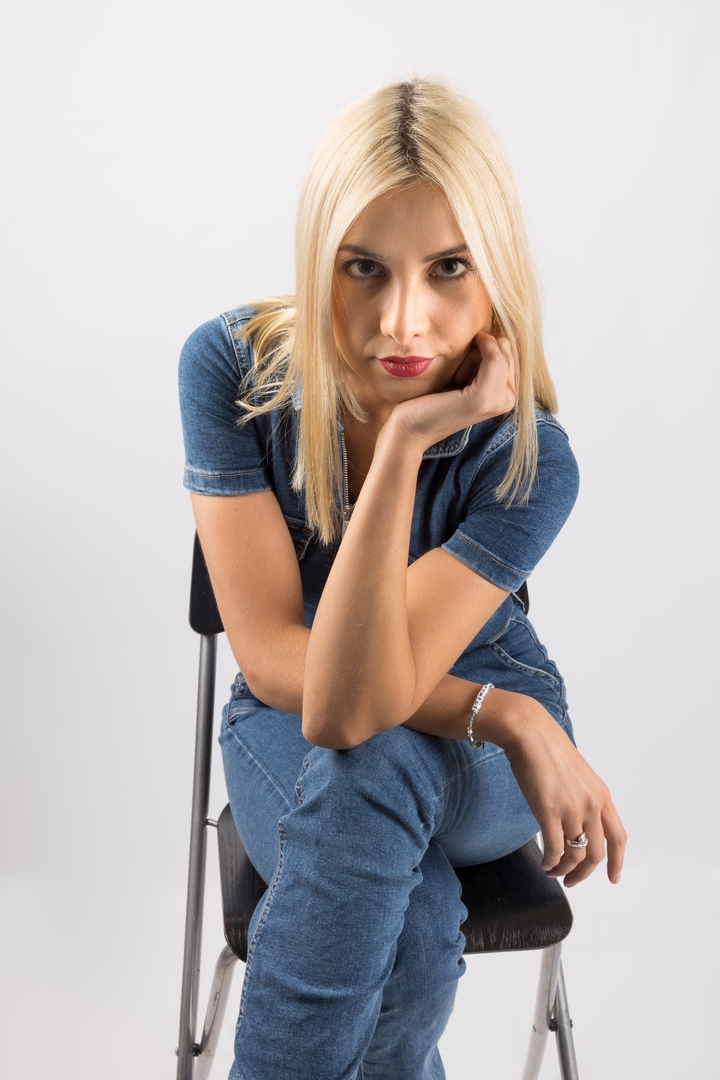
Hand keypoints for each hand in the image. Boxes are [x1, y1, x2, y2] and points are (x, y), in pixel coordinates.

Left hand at [386, 332, 515, 451]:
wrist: (410, 426)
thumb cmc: (430, 397)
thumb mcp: (462, 372)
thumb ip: (481, 356)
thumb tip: (492, 326)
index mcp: (507, 393)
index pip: (506, 349)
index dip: (481, 349)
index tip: (460, 369)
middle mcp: (509, 399)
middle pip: (505, 347)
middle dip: (479, 350)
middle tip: (457, 374)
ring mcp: (498, 401)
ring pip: (499, 350)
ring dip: (472, 354)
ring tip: (456, 378)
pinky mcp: (483, 399)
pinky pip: (493, 356)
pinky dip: (473, 352)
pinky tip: (456, 372)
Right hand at [497, 699, 626, 886]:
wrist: (530, 734)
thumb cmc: (549, 751)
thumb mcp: (580, 776)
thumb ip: (585, 800)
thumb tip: (579, 825)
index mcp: (602, 796)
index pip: (618, 838)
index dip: (617, 862)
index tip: (613, 878)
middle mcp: (592, 805)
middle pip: (596, 854)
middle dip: (584, 874)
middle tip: (571, 881)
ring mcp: (572, 809)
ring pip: (575, 855)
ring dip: (564, 870)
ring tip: (553, 871)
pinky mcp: (549, 811)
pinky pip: (554, 848)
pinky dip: (550, 862)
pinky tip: (544, 863)